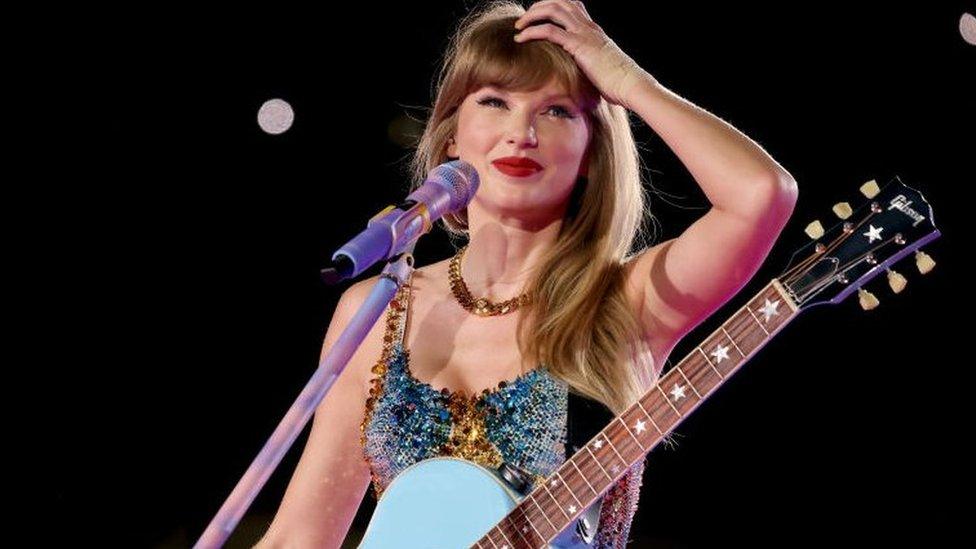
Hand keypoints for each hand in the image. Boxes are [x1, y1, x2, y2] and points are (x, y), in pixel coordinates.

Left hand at [514, 0, 649, 109]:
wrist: (631, 84)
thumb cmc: (619, 83)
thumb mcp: (602, 68)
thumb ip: (589, 64)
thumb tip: (581, 77)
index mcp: (593, 30)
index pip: (572, 4)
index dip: (553, 5)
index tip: (538, 16)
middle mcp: (588, 26)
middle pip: (560, 1)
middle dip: (539, 6)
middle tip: (524, 19)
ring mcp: (584, 33)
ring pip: (553, 9)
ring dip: (532, 14)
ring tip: (519, 26)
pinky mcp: (578, 45)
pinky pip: (550, 31)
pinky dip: (532, 31)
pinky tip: (521, 38)